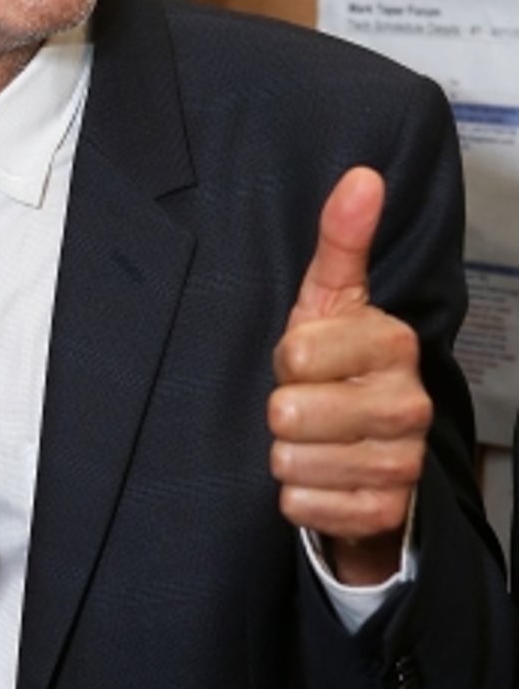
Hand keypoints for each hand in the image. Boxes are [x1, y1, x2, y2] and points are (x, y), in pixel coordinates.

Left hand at [268, 167, 431, 583]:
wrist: (362, 453)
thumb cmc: (334, 367)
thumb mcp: (328, 301)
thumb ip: (341, 240)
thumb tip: (361, 176)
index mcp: (393, 345)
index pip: (296, 353)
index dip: (284, 360)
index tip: (303, 360)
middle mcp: (407, 405)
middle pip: (290, 413)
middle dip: (280, 411)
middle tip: (303, 405)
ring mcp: (401, 462)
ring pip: (292, 462)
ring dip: (286, 455)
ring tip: (311, 441)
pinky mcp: (382, 512)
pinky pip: (302, 506)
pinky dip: (297, 497)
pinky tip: (320, 478)